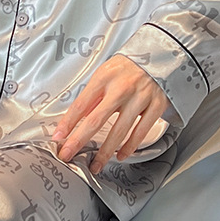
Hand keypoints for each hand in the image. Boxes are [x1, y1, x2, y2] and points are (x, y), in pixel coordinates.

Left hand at [52, 55, 169, 173]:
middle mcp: (121, 88)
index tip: (58, 137)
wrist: (161, 55)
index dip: (68, 123)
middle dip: (79, 140)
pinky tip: (120, 155)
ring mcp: (139, 98)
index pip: (81, 104)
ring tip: (95, 165)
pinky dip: (129, 147)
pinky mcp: (156, 106)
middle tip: (67, 155)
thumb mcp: (105, 72)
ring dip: (105, 152)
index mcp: (104, 78)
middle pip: (96, 120)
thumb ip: (93, 94)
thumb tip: (76, 117)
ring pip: (119, 131)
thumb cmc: (128, 67)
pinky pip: (140, 132)